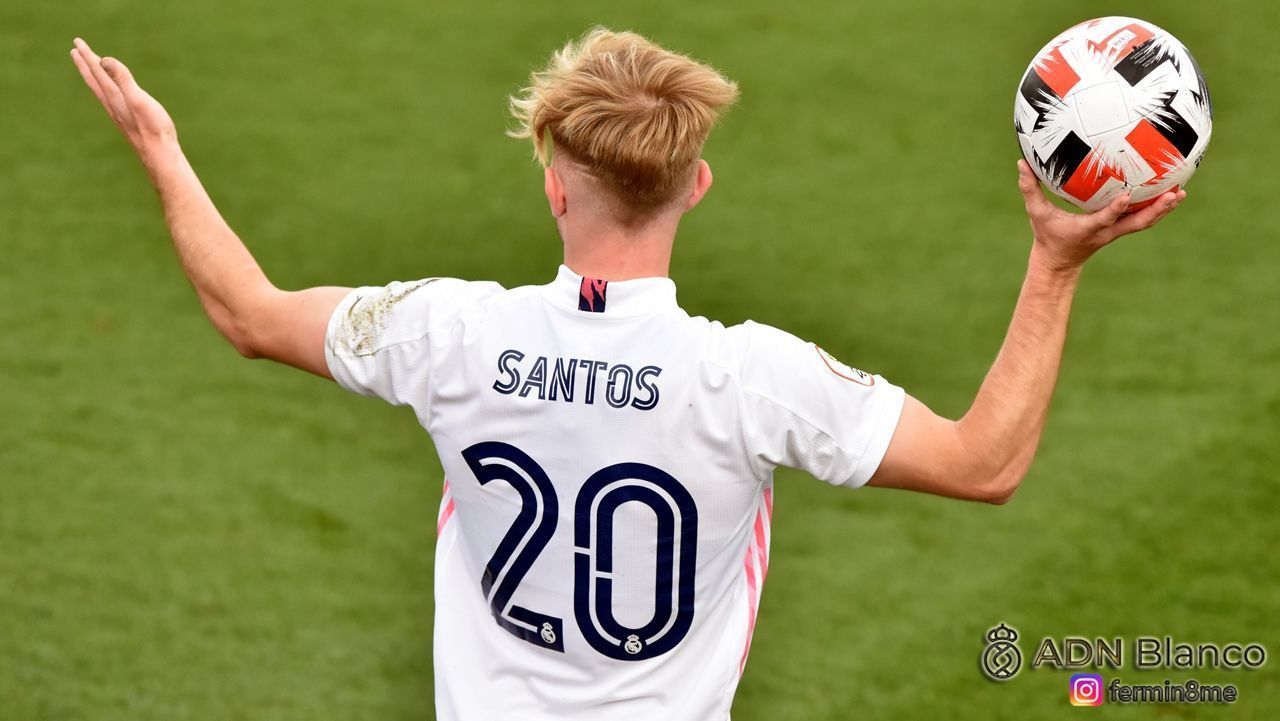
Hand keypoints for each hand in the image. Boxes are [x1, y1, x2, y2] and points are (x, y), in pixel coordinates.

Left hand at [71, 38, 176, 159]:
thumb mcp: (138, 99)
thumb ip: (122, 79)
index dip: (88, 56)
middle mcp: (112, 104)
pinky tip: (111, 93)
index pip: (97, 71)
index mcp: (114, 96)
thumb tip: (103, 60)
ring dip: (93, 76)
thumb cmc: (153, 127)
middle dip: (85, 64)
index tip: (77, 43)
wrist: (159, 155)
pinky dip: (105, 89)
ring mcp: (119, 114)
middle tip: (75, 51)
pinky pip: (110, 99)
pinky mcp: (127, 121)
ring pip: (100, 90)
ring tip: (89, 68)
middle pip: (94, 80)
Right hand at [1016, 159, 1184, 272]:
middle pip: (1137, 223)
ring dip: (1163, 209)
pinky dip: (1157, 208)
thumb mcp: (1036, 213)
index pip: (1104, 219)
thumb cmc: (1047, 235)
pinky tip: (1170, 194)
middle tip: (1174, 194)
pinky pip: (1142, 218)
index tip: (1127, 196)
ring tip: (1180, 193)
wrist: (1059, 262)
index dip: (1116, 209)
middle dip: (1156, 210)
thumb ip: (1029, 189)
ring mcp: (1115, 232)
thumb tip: (1021, 162)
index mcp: (1087, 228)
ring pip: (1144, 222)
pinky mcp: (1119, 229)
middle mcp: (1107, 232)